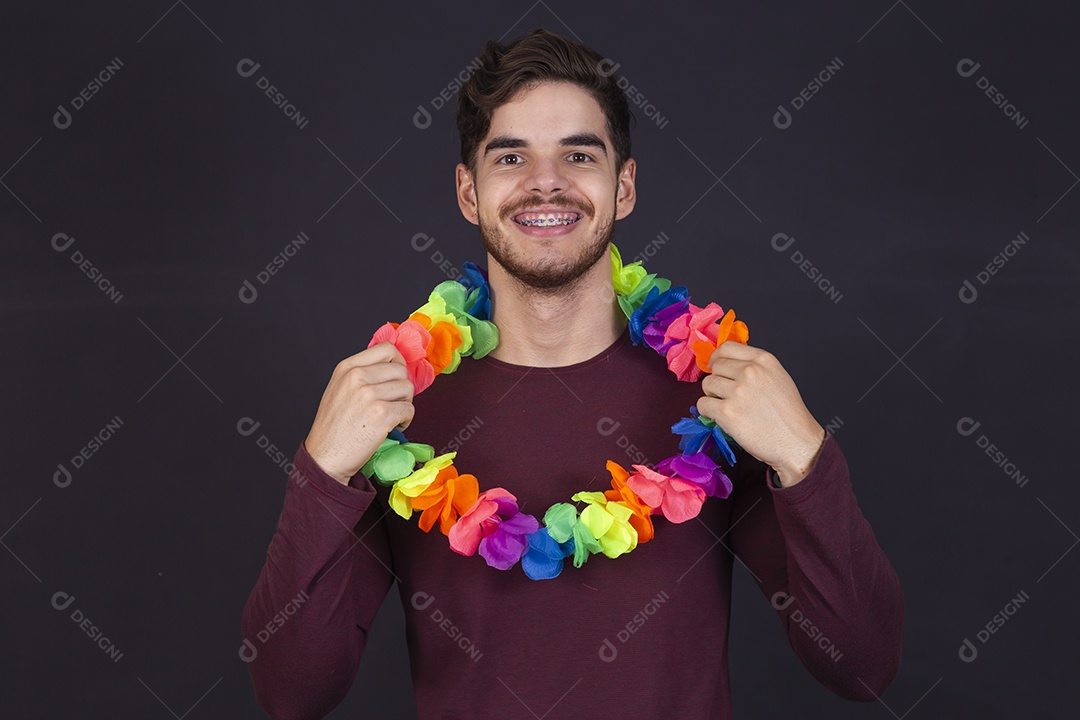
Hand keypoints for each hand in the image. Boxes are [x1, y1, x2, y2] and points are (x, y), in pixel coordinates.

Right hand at [304, 343, 415, 485]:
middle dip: (402, 388)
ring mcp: (369, 395)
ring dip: (404, 404)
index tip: (396, 377)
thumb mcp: (339, 388)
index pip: (387, 349)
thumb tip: (395, 365)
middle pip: (401, 370)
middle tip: (392, 403)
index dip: (398, 363)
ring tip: (390, 416)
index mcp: (347, 367)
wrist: (325, 457)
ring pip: (408, 389)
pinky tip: (392, 427)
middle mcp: (357, 377)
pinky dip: (405, 420)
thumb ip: (362, 373)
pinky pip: (409, 409)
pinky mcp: (381, 414)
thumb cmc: (334, 427)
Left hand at [697, 341, 824, 485]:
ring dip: (713, 396)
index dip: (717, 358)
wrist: (796, 442)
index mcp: (764, 360)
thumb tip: (728, 363)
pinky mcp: (727, 412)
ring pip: (707, 385)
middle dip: (718, 380)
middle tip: (728, 395)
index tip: (715, 366)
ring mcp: (738, 392)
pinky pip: (703, 405)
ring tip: (729, 407)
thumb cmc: (789, 414)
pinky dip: (708, 412)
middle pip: (716, 367)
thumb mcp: (778, 377)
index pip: (727, 348)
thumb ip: (755, 367)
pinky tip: (722, 418)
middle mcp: (750, 372)